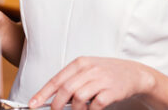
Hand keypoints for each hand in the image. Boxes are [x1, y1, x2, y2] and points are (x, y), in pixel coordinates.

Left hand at [29, 57, 155, 109]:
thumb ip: (71, 80)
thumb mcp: (87, 70)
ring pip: (79, 97)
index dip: (43, 93)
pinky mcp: (112, 90)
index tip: (33, 103)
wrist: (134, 73)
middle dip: (56, 104)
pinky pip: (96, 104)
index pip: (56, 80)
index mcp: (79, 63)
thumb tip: (53, 97)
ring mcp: (101, 80)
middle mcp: (89, 70)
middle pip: (65, 89)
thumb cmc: (106, 73)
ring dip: (75, 109)